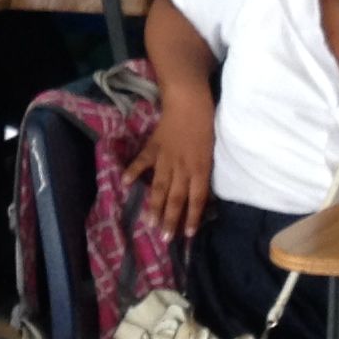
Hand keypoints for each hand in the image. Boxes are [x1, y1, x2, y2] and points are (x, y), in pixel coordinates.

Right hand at [125, 101, 215, 239]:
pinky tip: (125, 183)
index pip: (197, 198)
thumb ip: (206, 169)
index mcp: (200, 167)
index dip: (192, 217)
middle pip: (176, 197)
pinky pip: (142, 162)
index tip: (187, 235)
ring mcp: (165, 157)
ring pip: (160, 186)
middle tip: (164, 238)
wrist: (188, 99)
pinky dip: (133, 171)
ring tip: (148, 223)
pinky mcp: (154, 146)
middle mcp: (182, 167)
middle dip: (171, 219)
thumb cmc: (207, 121)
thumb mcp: (214, 148)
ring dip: (154, 206)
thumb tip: (202, 190)